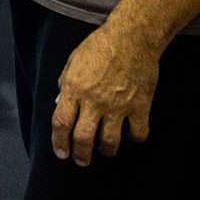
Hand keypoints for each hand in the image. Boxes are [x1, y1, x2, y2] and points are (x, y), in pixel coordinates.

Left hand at [50, 17, 159, 164]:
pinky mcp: (141, 106)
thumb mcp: (73, 62)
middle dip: (80, 155)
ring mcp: (119, 106)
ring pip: (110, 141)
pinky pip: (138, 133)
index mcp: (73, 89)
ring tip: (105, 151)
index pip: (61, 124)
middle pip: (83, 139)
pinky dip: (135, 139)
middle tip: (81, 161)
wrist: (132, 38)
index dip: (59, 142)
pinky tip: (131, 136)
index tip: (61, 153)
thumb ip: (65, 84)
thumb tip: (60, 104)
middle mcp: (94, 101)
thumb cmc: (99, 46)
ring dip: (106, 151)